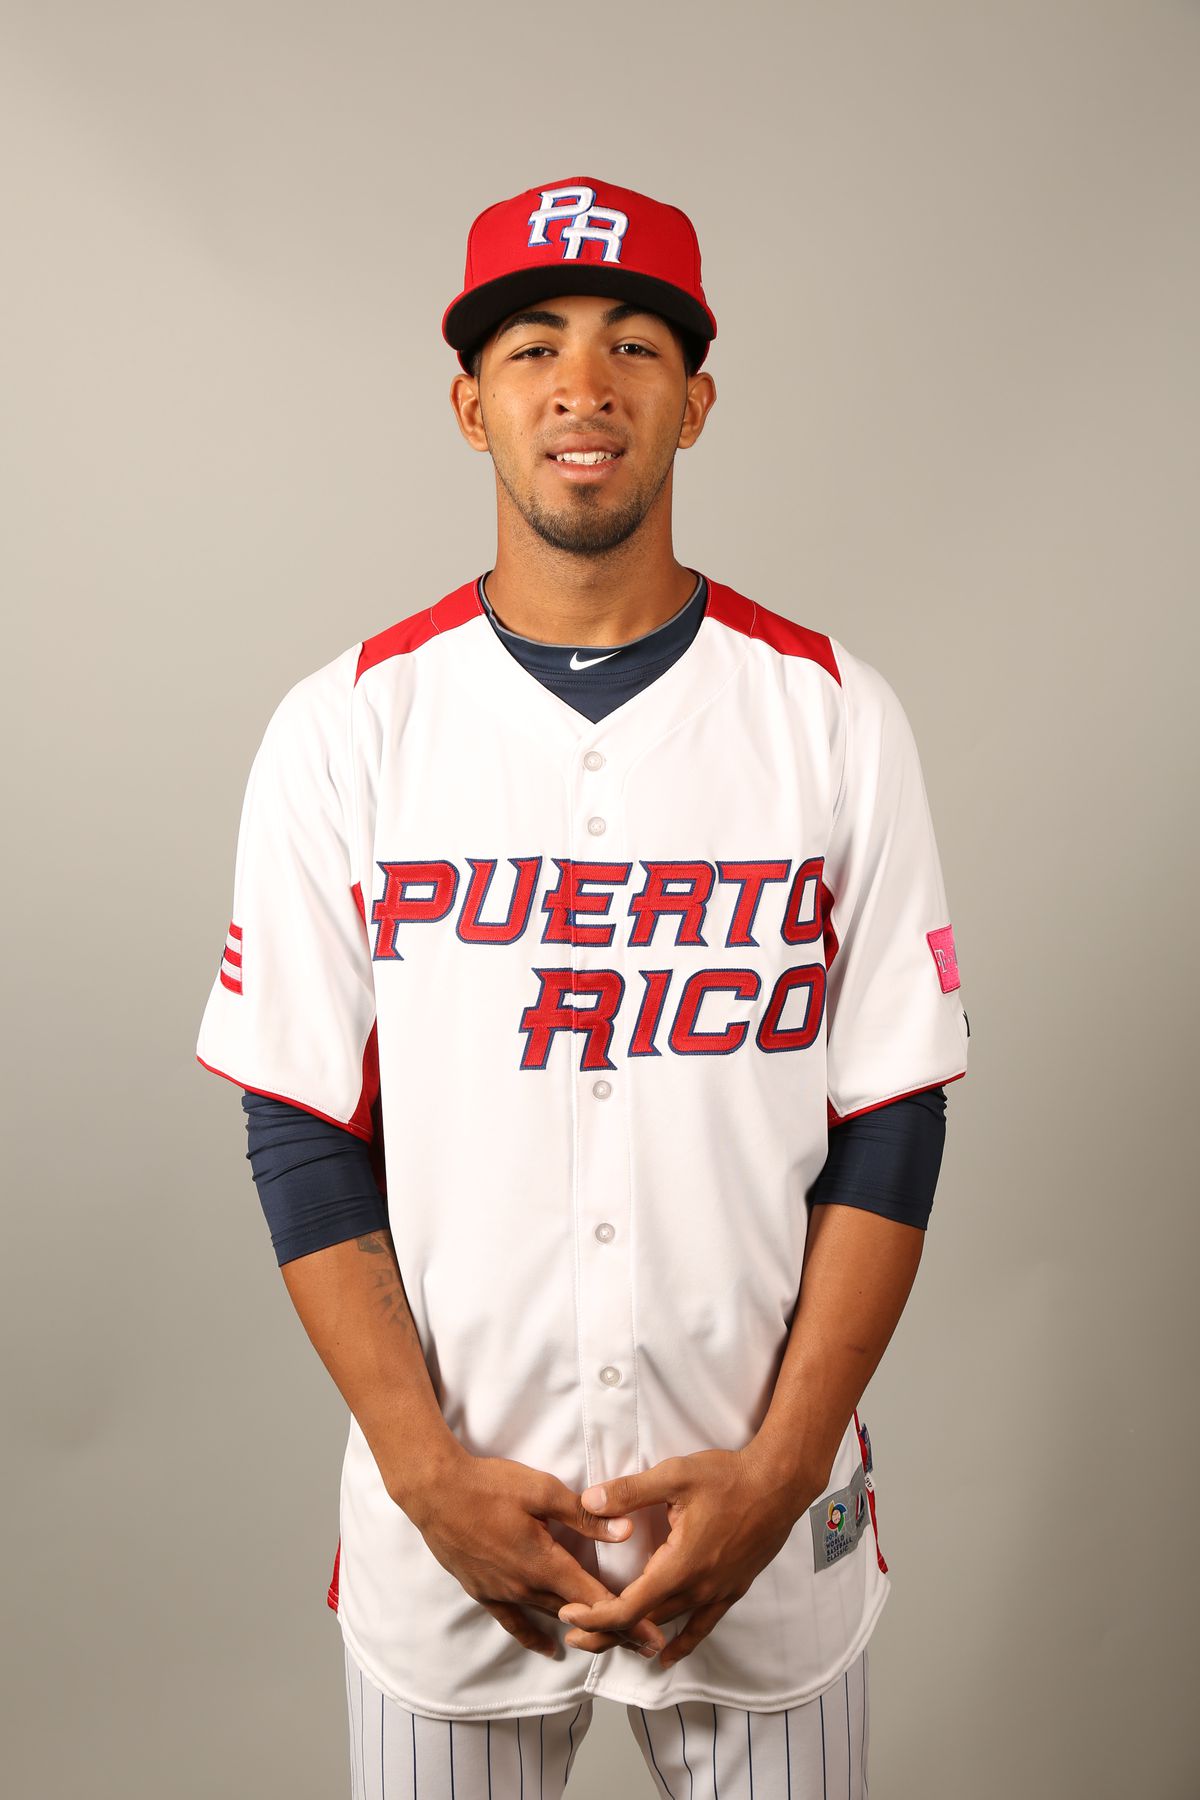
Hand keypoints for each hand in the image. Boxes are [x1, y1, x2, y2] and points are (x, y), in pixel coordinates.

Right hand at [401, 1446, 667, 1660]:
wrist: (435, 1491)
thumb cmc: (490, 1484)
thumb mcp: (541, 1491)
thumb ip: (584, 1516)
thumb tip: (625, 1532)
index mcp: (543, 1562)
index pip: (595, 1598)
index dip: (628, 1618)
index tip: (654, 1638)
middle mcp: (525, 1587)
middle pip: (578, 1615)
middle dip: (614, 1629)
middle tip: (645, 1645)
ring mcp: (502, 1593)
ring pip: (550, 1617)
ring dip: (582, 1631)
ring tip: (610, 1643)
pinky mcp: (483, 1592)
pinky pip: (514, 1623)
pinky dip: (534, 1636)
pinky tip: (549, 1647)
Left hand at [556, 1444, 819, 1666]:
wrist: (780, 1483)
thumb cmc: (728, 1477)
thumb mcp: (674, 1475)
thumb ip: (630, 1492)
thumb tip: (588, 1500)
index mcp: (680, 1565)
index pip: (630, 1607)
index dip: (596, 1617)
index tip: (568, 1616)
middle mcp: (698, 1588)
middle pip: (645, 1624)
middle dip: (607, 1631)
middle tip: (573, 1635)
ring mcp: (718, 1593)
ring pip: (670, 1626)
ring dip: (637, 1635)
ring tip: (607, 1640)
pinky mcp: (732, 1589)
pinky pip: (702, 1626)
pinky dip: (681, 1643)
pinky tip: (665, 1657)